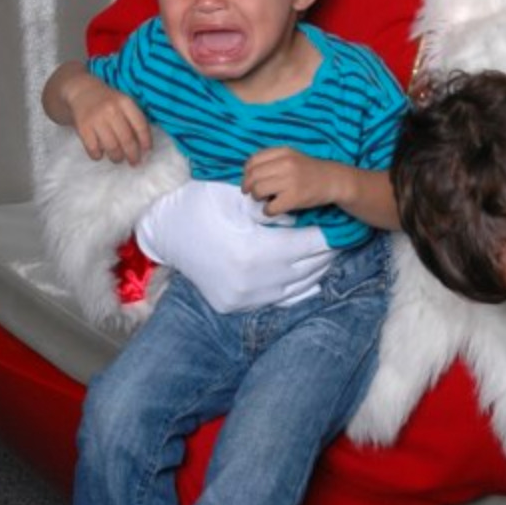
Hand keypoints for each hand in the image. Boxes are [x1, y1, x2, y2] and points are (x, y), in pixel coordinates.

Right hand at [67, 77, 151, 165]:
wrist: (81, 92)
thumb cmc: (108, 101)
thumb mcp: (124, 103)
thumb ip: (134, 119)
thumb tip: (144, 145)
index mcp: (125, 102)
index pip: (141, 125)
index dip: (146, 141)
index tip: (147, 151)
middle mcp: (112, 110)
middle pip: (127, 139)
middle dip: (132, 155)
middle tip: (134, 162)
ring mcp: (96, 119)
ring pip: (111, 146)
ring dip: (117, 157)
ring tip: (118, 159)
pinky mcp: (83, 127)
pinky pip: (93, 149)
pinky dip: (98, 156)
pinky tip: (101, 154)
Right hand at [135, 182, 335, 311]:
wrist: (168, 232)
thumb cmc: (205, 206)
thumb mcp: (239, 200)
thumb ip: (274, 210)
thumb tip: (302, 221)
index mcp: (256, 250)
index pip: (307, 246)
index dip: (326, 237)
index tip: (337, 228)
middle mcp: (252, 279)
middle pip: (305, 268)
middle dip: (323, 255)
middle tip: (336, 243)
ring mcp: (243, 297)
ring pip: (294, 288)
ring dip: (312, 272)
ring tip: (325, 258)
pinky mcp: (234, 304)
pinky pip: (275, 301)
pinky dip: (293, 290)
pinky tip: (306, 279)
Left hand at [241, 146, 352, 214]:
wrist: (332, 180)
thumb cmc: (308, 170)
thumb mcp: (291, 156)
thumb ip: (271, 160)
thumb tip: (247, 176)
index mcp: (283, 152)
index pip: (252, 161)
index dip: (246, 173)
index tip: (250, 181)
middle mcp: (286, 164)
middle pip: (253, 177)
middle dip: (249, 188)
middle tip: (255, 193)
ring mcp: (290, 181)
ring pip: (258, 191)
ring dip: (257, 198)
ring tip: (266, 199)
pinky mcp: (295, 198)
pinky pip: (270, 208)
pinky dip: (268, 211)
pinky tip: (275, 208)